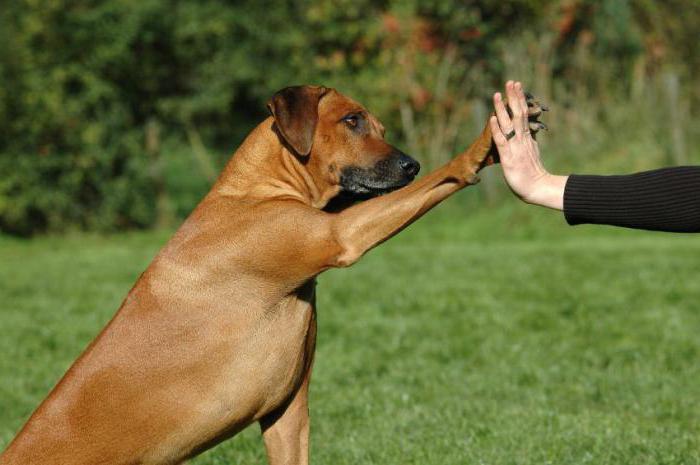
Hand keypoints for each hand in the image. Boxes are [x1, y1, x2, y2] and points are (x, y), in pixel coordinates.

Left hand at [489, 81, 567, 210]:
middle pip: (518, 113)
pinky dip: (496, 129)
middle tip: (510, 81)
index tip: (517, 85)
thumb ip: (531, 139)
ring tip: (498, 94)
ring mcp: (515, 147)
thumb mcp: (532, 151)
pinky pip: (502, 141)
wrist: (536, 188)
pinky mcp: (509, 158)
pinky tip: (492, 118)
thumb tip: (532, 128)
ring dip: (502, 109)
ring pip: (509, 123)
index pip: (523, 113)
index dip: (520, 99)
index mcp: (527, 137)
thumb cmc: (532, 173)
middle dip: (514, 97)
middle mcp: (522, 139)